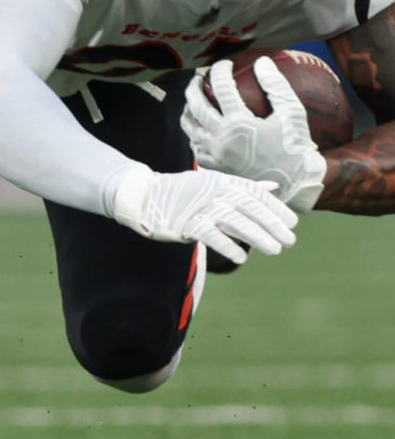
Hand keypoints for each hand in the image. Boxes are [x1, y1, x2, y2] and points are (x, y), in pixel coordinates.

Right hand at [109, 162, 296, 264]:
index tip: (292, 222)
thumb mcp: (215, 183)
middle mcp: (214, 192)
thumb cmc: (184, 191)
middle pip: (249, 208)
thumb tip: (273, 188)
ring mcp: (200, 207)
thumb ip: (245, 187)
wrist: (145, 196)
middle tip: (290, 240)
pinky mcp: (187, 223)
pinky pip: (211, 235)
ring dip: (257, 237)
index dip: (275, 207)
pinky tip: (242, 257)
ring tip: (275, 250)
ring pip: (235, 222)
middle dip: (271, 224)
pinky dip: (227, 245)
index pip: (254, 193)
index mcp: (223, 181)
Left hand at [180, 58, 326, 211]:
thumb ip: (276, 86)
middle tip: (198, 78)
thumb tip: (262, 62)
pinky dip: (193, 134)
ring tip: (192, 101)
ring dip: (188, 110)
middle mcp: (221, 138)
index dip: (220, 71)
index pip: (222, 88)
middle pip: (196, 105)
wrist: (295, 185)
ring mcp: (215, 154)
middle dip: (194, 87)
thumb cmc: (295, 147)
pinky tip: (198, 129)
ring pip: (190, 127)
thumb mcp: (292, 113)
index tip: (224, 64)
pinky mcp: (215, 168)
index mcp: (239, 123)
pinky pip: (195, 148)